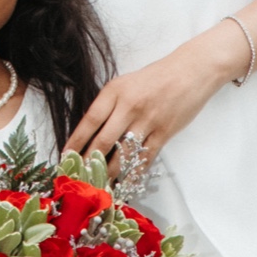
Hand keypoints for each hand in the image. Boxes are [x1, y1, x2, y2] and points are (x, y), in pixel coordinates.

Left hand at [67, 19, 252, 165]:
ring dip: (109, 173)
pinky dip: (133, 173)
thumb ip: (110, 105)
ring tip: (98, 185)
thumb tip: (92, 133)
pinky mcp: (164, 133)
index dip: (75, 141)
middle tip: (79, 177)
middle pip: (103, 142)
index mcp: (115, 91)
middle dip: (88, 163)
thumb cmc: (156, 77)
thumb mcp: (126, 83)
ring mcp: (147, 121)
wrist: (191, 71)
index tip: (65, 156)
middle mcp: (129, 106)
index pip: (89, 120)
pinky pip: (144, 159)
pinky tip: (125, 182)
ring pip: (123, 154)